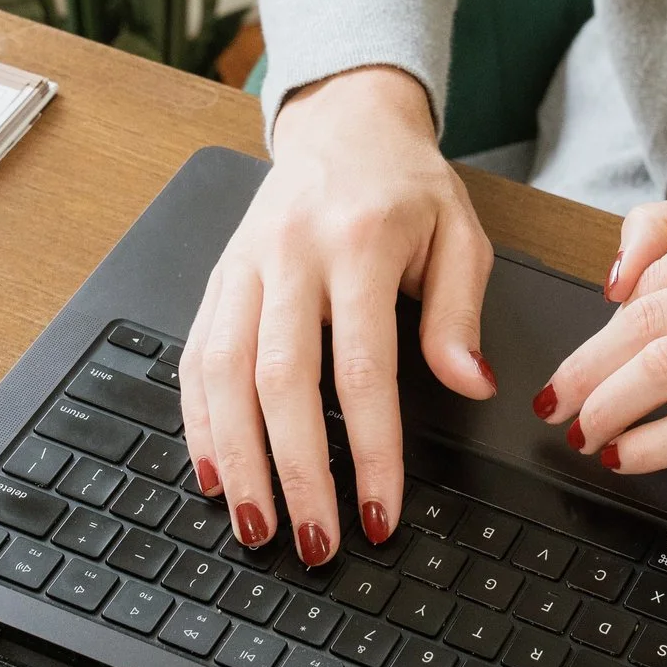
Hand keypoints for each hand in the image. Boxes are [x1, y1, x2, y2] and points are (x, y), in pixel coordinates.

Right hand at [179, 67, 495, 567]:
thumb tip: (471, 384)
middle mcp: (289, 256)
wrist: (346, 124)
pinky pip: (195, 357)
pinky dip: (198, 422)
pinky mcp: (217, 279)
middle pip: (280, 382)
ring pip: (223, 375)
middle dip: (294, 473)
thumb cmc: (408, 187)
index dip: (370, 451)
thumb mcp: (461, 236)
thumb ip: (460, 314)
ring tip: (255, 525)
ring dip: (235, 460)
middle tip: (311, 542)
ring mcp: (244, 268)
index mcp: (358, 244)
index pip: (362, 369)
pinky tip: (213, 473)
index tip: (379, 512)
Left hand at [532, 184, 666, 471]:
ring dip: (611, 407)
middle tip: (554, 403)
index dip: (599, 328)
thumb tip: (611, 281)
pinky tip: (631, 455)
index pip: (654, 274)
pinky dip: (659, 442)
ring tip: (584, 431)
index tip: (570, 363)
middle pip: (650, 320)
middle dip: (587, 371)